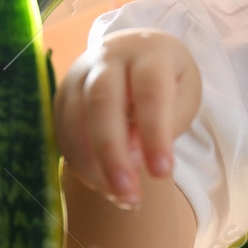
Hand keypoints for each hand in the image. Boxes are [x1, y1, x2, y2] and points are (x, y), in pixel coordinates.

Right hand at [56, 28, 201, 208]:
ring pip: (76, 119)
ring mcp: (80, 73)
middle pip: (102, 102)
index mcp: (149, 51)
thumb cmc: (168, 78)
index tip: (163, 173)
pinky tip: (101, 184)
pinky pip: (63, 131)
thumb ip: (167, 121)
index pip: (150, 92)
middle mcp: (109, 56)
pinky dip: (79, 162)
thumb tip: (133, 157)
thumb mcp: (184, 92)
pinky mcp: (63, 92)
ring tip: (119, 197)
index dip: (154, 134)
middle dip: (113, 154)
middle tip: (129, 194)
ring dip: (93, 165)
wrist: (135, 50)